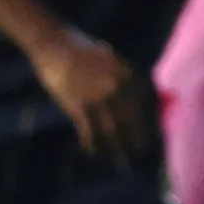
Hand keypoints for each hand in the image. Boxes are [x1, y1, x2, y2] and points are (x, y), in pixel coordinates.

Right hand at [30, 31, 153, 160]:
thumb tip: (125, 83)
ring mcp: (99, 99)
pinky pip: (89, 132)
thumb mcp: (107, 53)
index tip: (150, 131)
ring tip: (122, 160)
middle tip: (141, 151)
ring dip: (118, 147)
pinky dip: (91, 144)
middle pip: (131, 120)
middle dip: (137, 138)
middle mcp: (117, 88)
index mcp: (126, 74)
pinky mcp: (80, 107)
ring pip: (112, 130)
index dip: (146, 119)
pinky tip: (92, 152)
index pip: (142, 103)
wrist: (54, 43)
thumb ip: (118, 69)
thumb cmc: (77, 46)